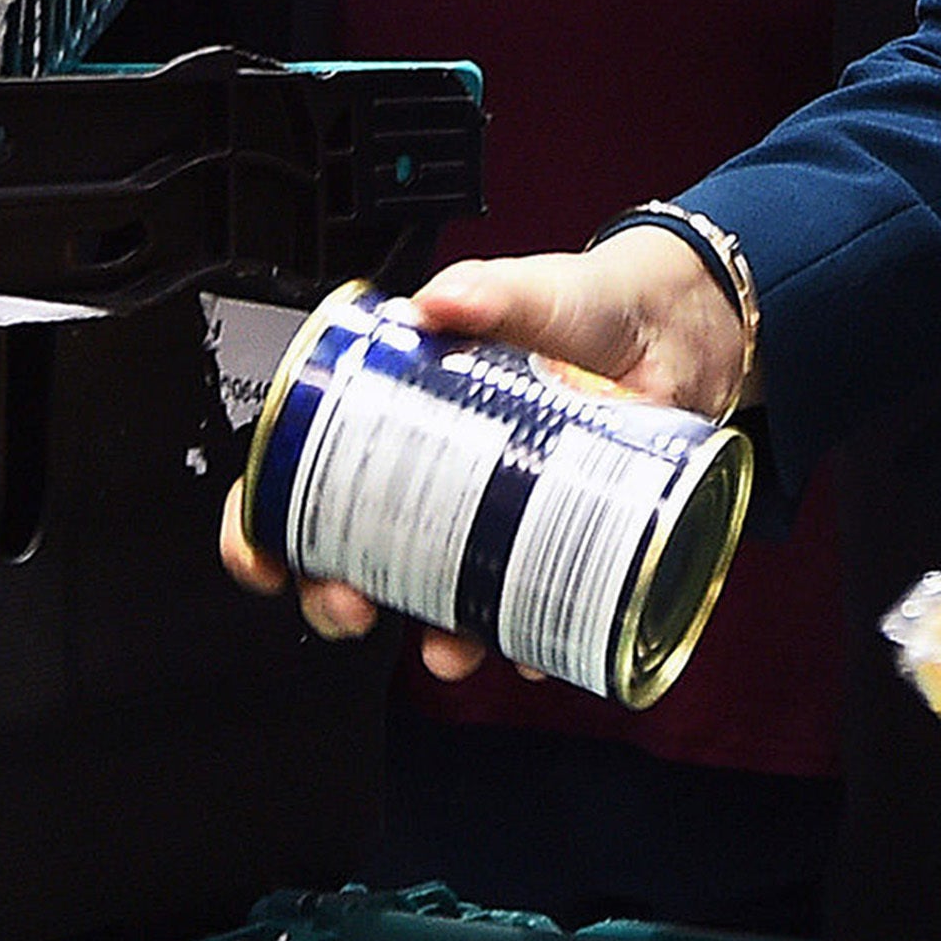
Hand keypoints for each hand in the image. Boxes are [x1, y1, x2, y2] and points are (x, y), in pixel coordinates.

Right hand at [217, 233, 750, 681]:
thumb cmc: (588, 308)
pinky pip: (531, 610)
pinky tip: (532, 649)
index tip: (260, 555)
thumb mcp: (533, 291)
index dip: (264, 523)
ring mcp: (495, 518)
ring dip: (431, 637)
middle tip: (348, 603)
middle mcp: (438, 477)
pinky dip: (528, 640)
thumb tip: (439, 303)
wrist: (680, 334)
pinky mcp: (557, 545)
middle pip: (354, 555)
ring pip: (436, 598)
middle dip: (335, 596)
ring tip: (444, 646)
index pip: (303, 474)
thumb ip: (489, 290)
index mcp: (401, 413)